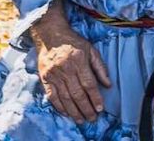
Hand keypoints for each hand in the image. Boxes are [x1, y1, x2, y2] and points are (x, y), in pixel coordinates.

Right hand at [31, 1, 111, 123]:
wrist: (50, 33)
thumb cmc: (73, 41)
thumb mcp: (91, 49)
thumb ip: (100, 67)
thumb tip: (108, 84)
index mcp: (79, 60)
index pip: (89, 84)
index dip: (95, 98)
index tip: (100, 109)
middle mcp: (66, 68)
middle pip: (77, 94)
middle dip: (86, 108)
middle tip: (92, 118)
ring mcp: (54, 73)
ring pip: (65, 97)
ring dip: (74, 111)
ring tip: (81, 119)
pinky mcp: (45, 77)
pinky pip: (52, 95)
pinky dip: (59, 106)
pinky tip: (67, 112)